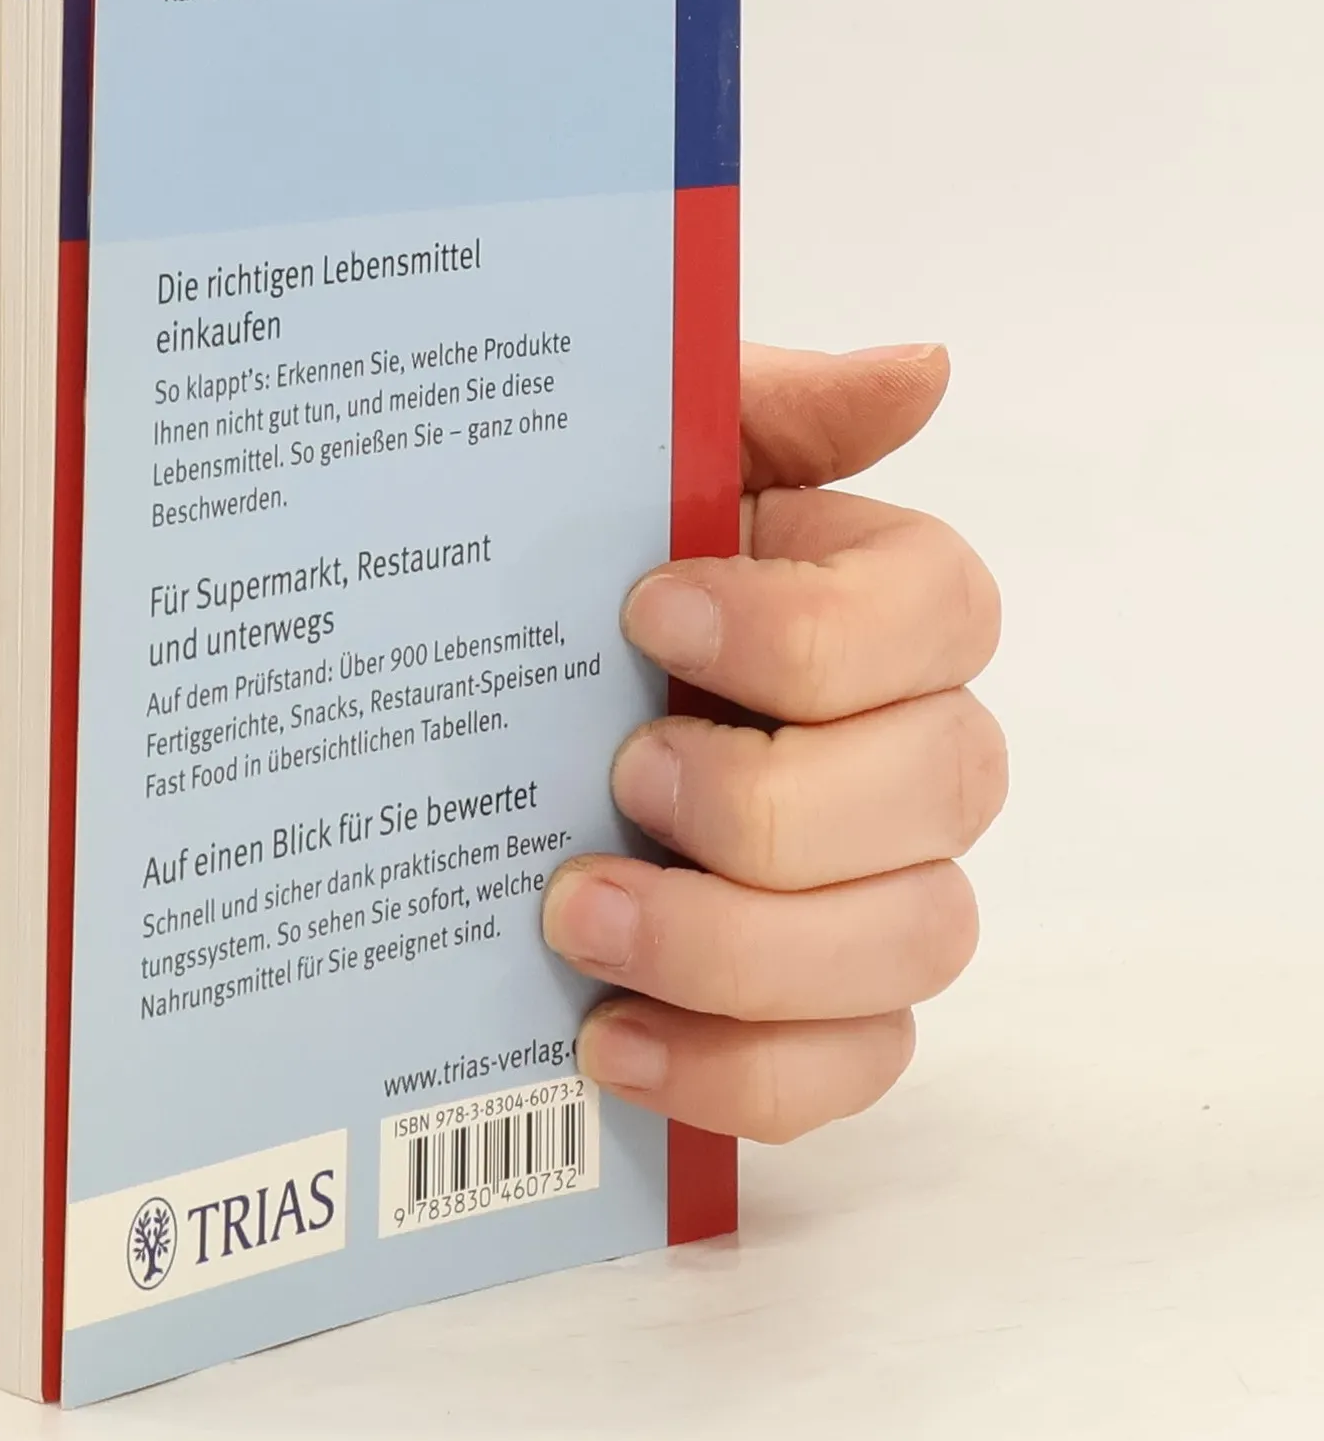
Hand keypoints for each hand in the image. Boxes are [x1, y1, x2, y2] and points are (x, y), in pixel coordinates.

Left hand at [541, 343, 1004, 1141]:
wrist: (496, 714)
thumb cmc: (583, 584)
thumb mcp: (645, 472)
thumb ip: (765, 414)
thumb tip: (920, 369)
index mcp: (877, 606)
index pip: (939, 613)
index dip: (809, 629)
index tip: (647, 613)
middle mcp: (910, 751)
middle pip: (944, 787)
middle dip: (770, 797)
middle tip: (618, 777)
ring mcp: (882, 891)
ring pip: (913, 943)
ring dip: (739, 945)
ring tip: (577, 918)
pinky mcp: (825, 1014)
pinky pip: (850, 1069)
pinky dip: (735, 1070)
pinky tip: (607, 1040)